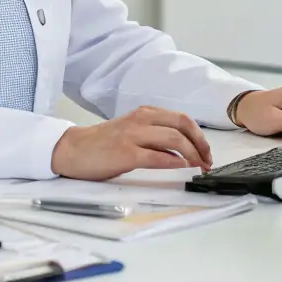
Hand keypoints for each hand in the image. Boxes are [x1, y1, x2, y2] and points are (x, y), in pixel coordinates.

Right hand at [50, 105, 212, 179]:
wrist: (74, 149)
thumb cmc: (103, 143)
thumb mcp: (132, 131)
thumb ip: (155, 135)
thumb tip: (182, 149)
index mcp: (145, 113)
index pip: (182, 119)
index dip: (199, 136)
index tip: (206, 152)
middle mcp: (141, 120)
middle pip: (182, 125)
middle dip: (200, 144)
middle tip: (207, 161)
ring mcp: (133, 136)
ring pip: (173, 139)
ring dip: (192, 155)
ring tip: (198, 167)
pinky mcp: (126, 153)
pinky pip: (157, 156)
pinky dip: (173, 162)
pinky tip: (181, 168)